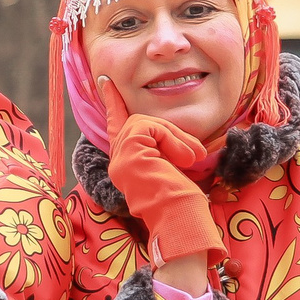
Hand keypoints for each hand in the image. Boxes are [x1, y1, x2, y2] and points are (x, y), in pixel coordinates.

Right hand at [96, 78, 221, 269]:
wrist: (179, 218)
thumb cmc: (182, 201)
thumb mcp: (173, 166)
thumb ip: (166, 147)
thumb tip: (184, 143)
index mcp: (127, 164)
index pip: (117, 126)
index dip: (112, 102)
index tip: (105, 80)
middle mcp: (118, 160)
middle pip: (139, 123)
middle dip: (169, 132)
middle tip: (194, 155)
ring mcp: (120, 155)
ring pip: (145, 123)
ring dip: (174, 138)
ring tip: (189, 161)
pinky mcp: (128, 150)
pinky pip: (150, 128)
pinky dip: (171, 140)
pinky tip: (181, 160)